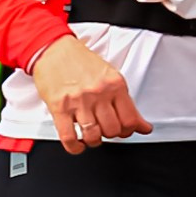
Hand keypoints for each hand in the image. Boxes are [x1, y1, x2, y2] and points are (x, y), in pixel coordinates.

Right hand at [29, 32, 150, 150]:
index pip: (130, 120)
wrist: (53, 49)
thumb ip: (125, 101)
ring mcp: (78, 101)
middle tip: (106, 130)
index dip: (128, 131)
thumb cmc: (80, 61)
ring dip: (94, 141)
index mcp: (114, 84)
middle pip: (112, 130)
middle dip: (110, 135)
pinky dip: (75, 147)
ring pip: (93, 136)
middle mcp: (98, 93)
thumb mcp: (110, 75)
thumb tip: (142, 125)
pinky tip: (77, 144)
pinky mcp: (59, 107)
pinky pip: (69, 137)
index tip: (124, 130)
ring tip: (92, 136)